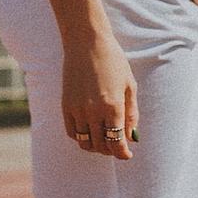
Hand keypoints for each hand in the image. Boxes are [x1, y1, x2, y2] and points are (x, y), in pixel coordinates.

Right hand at [61, 25, 138, 158]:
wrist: (86, 43)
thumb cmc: (113, 62)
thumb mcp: (130, 86)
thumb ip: (131, 113)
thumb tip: (131, 137)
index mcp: (113, 106)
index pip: (116, 143)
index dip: (123, 153)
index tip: (127, 154)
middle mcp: (93, 111)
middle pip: (101, 145)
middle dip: (111, 150)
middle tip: (117, 145)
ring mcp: (77, 109)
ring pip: (85, 142)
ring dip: (96, 146)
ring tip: (104, 139)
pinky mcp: (66, 105)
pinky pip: (72, 132)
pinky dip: (81, 136)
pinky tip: (90, 130)